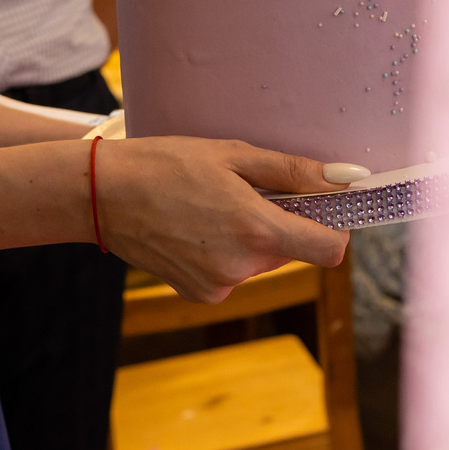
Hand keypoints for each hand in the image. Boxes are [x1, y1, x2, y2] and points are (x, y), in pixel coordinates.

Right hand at [95, 136, 347, 301]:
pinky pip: (233, 273)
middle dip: (281, 223)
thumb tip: (346, 179)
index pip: (330, 250)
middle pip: (292, 250)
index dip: (334, 228)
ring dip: (251, 236)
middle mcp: (241, 268)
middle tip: (247, 191)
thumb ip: (294, 172)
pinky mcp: (199, 294)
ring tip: (212, 206)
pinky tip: (195, 227)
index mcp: (257, 231)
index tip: (322, 206)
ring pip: (260, 261)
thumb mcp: (233, 156)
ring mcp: (219, 286)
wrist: (102, 195)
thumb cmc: (167, 164)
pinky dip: (225, 252)